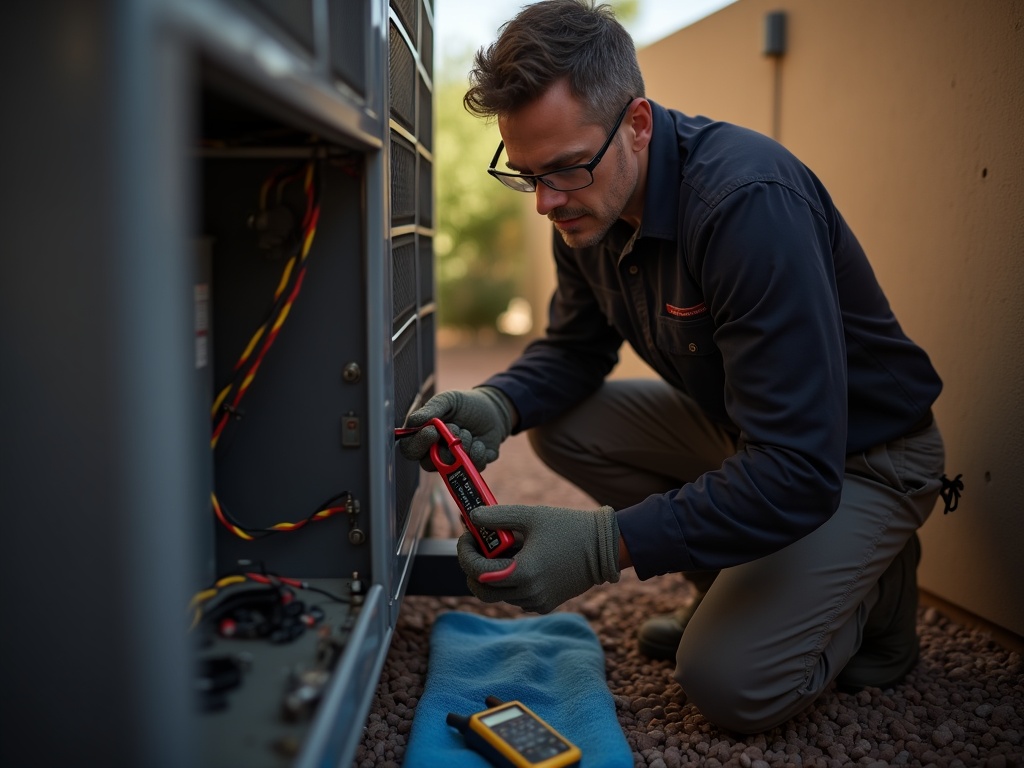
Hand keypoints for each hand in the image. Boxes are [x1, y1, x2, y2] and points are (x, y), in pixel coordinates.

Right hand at [398, 387, 512, 470]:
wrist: (493, 410)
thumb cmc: (465, 405)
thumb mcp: (448, 400)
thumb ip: (431, 409)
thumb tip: (414, 422)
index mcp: (424, 438)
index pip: (411, 450)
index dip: (419, 444)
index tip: (433, 431)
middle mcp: (436, 454)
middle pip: (429, 464)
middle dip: (446, 444)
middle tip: (457, 427)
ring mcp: (454, 463)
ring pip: (453, 466)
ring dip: (464, 444)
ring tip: (468, 431)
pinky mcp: (473, 467)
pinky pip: (474, 467)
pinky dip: (479, 450)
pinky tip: (479, 441)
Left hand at [457, 504, 619, 613]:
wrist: (604, 547)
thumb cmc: (568, 527)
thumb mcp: (530, 516)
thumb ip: (497, 517)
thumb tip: (471, 517)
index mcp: (522, 572)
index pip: (477, 570)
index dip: (465, 552)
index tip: (467, 535)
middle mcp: (528, 593)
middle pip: (482, 591)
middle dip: (472, 569)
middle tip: (476, 548)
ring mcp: (537, 602)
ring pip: (499, 595)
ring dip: (493, 574)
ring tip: (505, 549)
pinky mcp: (545, 604)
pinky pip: (516, 598)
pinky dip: (511, 582)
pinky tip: (521, 561)